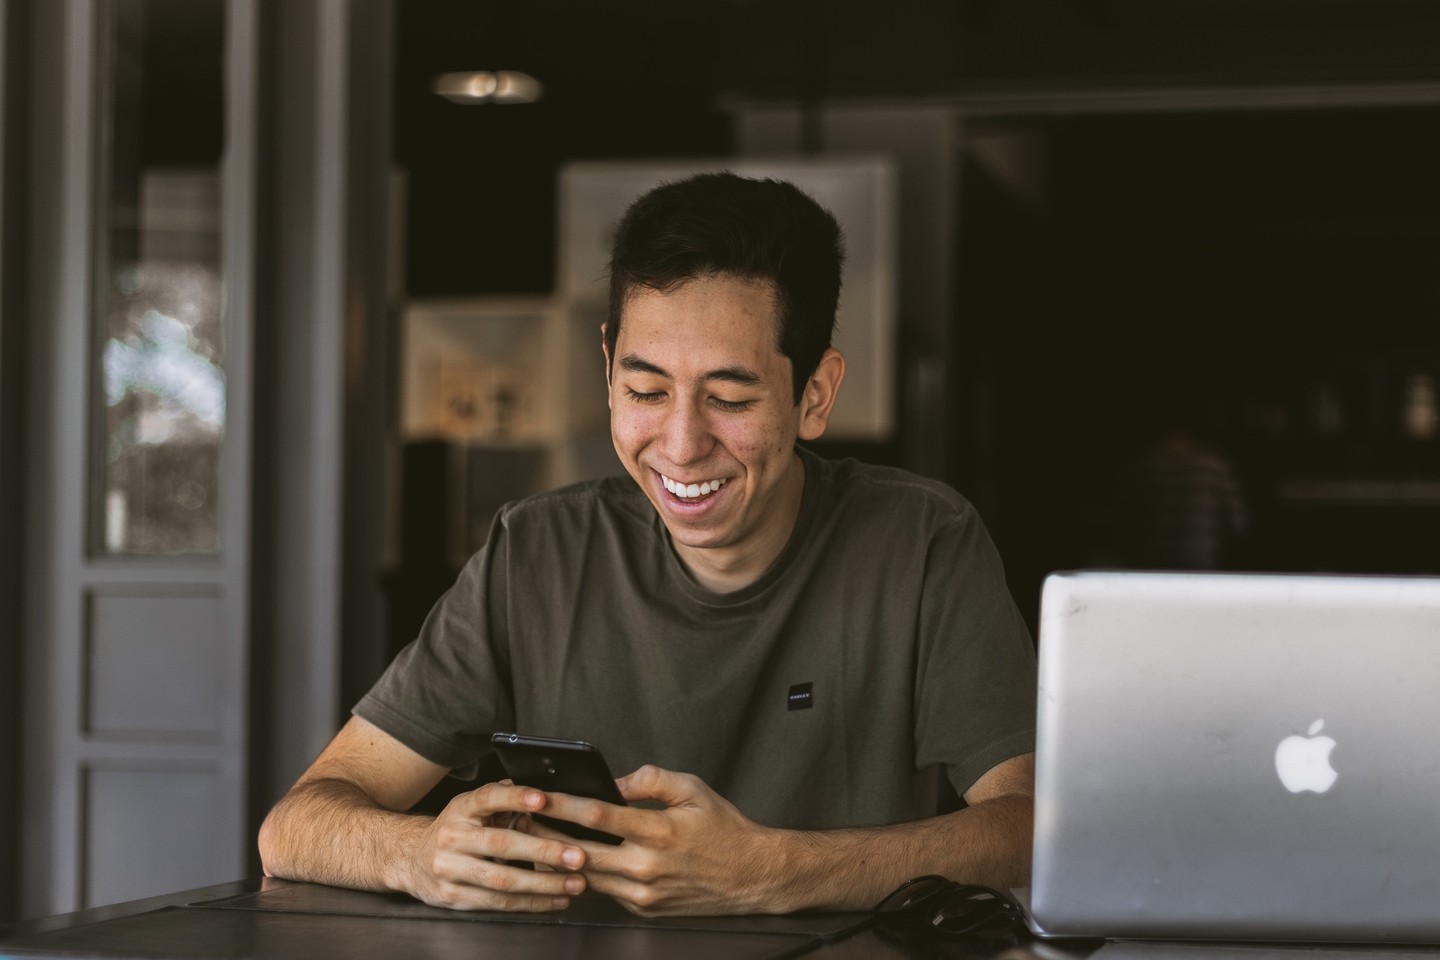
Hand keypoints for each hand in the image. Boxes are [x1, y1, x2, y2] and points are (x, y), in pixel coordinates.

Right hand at [397, 781, 589, 910]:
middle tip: (578, 856)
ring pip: (503, 880)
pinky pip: (497, 903)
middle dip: (544, 852)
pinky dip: (531, 903)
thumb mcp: (472, 807)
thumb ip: (504, 798)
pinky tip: (555, 900)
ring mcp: (450, 869)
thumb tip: (547, 788)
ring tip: (576, 883)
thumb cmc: (457, 828)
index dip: (515, 797)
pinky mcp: (453, 897)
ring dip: (544, 884)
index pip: (488, 797)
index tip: (543, 799)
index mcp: (461, 808)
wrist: (409, 857)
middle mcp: (452, 837)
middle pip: (502, 845)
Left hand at [536, 765, 784, 915]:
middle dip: (546, 833)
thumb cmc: (724, 829)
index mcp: (659, 831)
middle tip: (522, 819)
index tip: (537, 795)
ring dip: (560, 858)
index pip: (597, 815)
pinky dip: (587, 875)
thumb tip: (616, 781)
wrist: (751, 876)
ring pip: (588, 876)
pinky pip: (606, 891)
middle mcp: (647, 866)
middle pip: (581, 850)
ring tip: (538, 839)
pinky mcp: (644, 909)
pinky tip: (574, 861)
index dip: (561, 805)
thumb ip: (651, 780)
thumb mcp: (693, 789)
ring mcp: (644, 893)